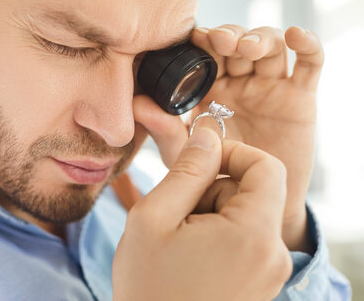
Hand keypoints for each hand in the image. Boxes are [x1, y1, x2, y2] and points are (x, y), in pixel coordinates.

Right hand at [113, 128, 291, 300]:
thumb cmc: (148, 287)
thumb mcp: (153, 219)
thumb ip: (185, 171)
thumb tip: (207, 136)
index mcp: (253, 235)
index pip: (267, 167)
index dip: (233, 152)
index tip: (197, 161)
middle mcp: (273, 255)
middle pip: (253, 191)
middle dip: (212, 189)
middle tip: (175, 212)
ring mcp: (269, 272)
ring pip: (245, 215)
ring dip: (210, 212)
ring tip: (178, 239)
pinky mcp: (259, 283)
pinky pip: (244, 239)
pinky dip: (216, 233)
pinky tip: (188, 254)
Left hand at [133, 25, 322, 252]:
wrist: (252, 203)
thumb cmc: (212, 176)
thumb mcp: (183, 154)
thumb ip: (163, 129)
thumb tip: (135, 104)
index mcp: (210, 87)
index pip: (208, 52)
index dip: (203, 40)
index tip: (193, 38)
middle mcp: (240, 81)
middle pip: (239, 42)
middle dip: (230, 36)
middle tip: (220, 42)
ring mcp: (270, 86)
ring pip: (271, 47)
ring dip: (260, 38)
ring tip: (247, 48)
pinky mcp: (300, 97)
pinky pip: (310, 64)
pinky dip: (308, 45)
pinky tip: (297, 36)